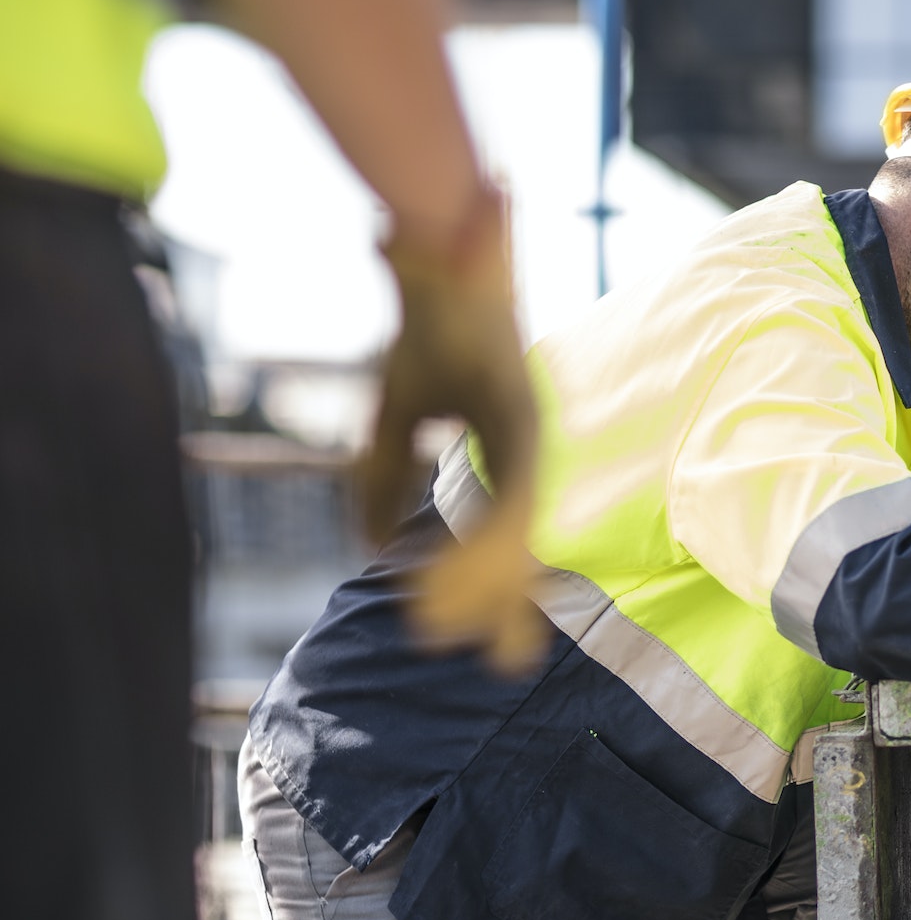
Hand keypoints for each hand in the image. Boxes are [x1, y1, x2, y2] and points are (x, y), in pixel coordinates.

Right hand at [357, 185, 546, 672]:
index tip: (502, 643)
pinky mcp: (519, 416)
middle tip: (509, 666)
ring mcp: (530, 432)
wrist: (438, 254)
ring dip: (483, 582)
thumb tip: (371, 544)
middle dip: (509, 606)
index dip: (503, 590)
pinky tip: (476, 574)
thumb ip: (383, 480)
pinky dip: (484, 537)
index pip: (508, 535)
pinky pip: (508, 493)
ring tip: (450, 630)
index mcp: (507, 450)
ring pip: (517, 529)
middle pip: (523, 543)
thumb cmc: (423, 330)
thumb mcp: (395, 418)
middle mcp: (528, 447)